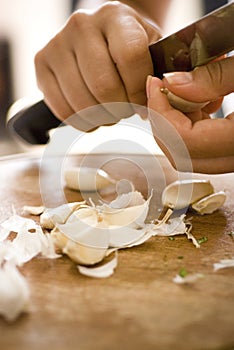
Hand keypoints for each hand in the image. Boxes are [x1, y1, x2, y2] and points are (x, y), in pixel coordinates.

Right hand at [34, 1, 160, 128]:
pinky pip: (63, 110)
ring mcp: (57, 45)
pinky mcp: (41, 64)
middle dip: (121, 109)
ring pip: (83, 103)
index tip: (144, 104)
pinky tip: (93, 115)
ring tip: (111, 112)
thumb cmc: (128, 47)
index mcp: (115, 16)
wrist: (99, 36)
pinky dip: (83, 122)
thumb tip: (156, 102)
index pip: (131, 57)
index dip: (140, 90)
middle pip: (104, 86)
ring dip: (103, 118)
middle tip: (126, 110)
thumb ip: (157, 72)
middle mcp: (82, 26)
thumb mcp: (150, 49)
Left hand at [147, 56, 233, 173]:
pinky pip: (206, 149)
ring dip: (178, 124)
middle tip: (163, 90)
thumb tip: (172, 84)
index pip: (183, 140)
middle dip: (164, 122)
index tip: (155, 84)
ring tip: (189, 90)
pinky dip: (195, 126)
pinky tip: (203, 101)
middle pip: (181, 155)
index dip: (161, 112)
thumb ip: (213, 78)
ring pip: (191, 154)